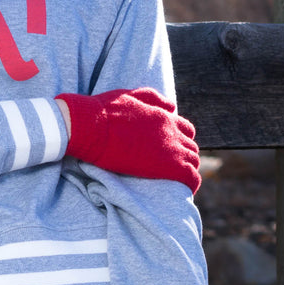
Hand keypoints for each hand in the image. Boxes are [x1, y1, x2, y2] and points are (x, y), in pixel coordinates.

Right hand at [55, 88, 200, 192]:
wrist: (90, 126)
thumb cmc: (103, 111)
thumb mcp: (130, 95)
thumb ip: (154, 99)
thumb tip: (172, 107)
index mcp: (163, 116)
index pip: (186, 130)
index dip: (179, 140)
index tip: (169, 150)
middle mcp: (171, 131)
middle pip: (191, 147)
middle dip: (184, 156)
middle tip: (170, 167)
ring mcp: (170, 149)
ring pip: (193, 162)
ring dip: (187, 169)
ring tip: (174, 179)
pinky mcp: (165, 166)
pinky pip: (190, 177)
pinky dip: (190, 183)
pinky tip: (183, 189)